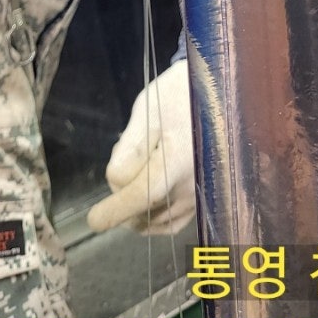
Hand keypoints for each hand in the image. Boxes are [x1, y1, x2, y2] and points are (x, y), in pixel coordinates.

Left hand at [87, 61, 195, 235]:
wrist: (221, 95)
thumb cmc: (182, 94)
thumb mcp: (149, 108)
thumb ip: (130, 146)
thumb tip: (116, 180)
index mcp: (178, 160)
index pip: (140, 195)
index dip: (114, 209)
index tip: (95, 220)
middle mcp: (192, 185)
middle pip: (141, 208)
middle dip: (123, 190)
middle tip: (132, 155)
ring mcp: (200, 196)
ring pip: (154, 220)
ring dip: (136, 204)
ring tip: (143, 166)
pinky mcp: (203, 200)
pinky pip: (172, 223)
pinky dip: (153, 218)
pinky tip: (145, 202)